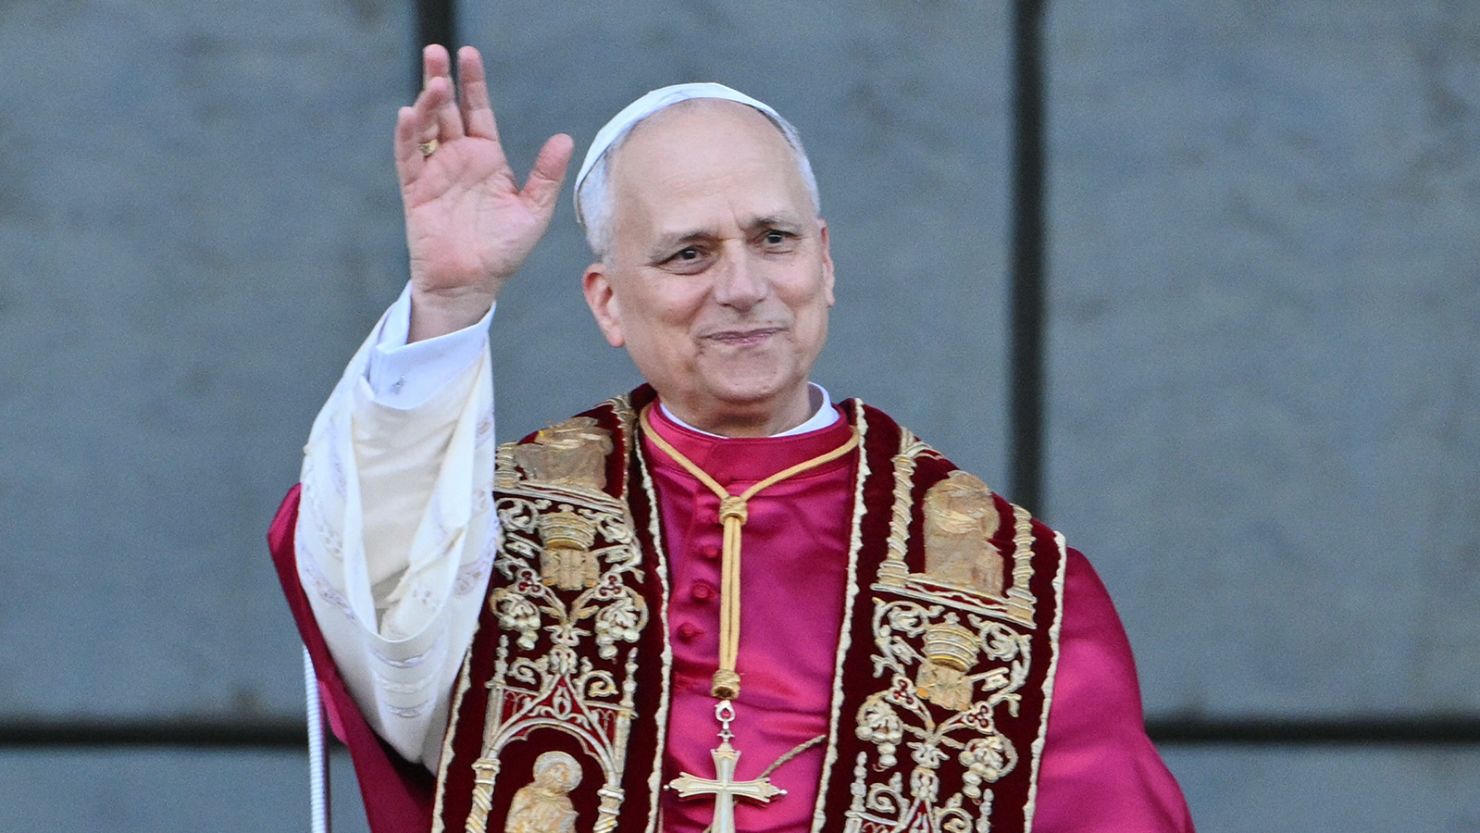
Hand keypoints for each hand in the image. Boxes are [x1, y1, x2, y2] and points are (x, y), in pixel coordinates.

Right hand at [395, 45, 573, 340]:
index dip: (473, 83)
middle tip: (437, 50)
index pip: (478, 111)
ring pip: (427, 128)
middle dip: (441, 80)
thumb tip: (565, 139)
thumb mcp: (534, 211)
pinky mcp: (417, 192)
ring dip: (427, 104)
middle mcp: (459, 159)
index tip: (468, 55)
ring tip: (433, 82)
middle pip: (447, 110)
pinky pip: (409, 158)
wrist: (473, 285)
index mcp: (487, 158)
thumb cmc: (503, 251)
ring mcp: (436, 173)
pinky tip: (409, 114)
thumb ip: (546, 175)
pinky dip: (407, 137)